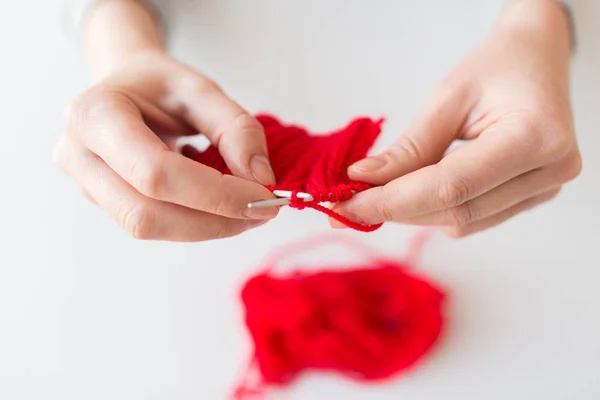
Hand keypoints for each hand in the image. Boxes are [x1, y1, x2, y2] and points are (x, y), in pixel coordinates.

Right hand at [54, 1, 276, 241]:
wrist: (125, 87)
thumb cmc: (159, 85)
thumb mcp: (201, 88)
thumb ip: (236, 128)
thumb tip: (261, 179)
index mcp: (94, 116)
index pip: (156, 173)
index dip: (215, 194)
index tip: (264, 196)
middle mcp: (79, 156)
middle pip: (147, 214)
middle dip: (214, 221)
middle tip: (264, 210)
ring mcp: (86, 185)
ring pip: (150, 228)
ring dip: (208, 227)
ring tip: (247, 208)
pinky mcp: (105, 204)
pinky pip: (154, 224)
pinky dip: (196, 222)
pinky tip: (220, 205)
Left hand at [332, 0, 580, 237]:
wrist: (538, 59)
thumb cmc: (496, 67)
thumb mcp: (447, 98)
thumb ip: (409, 147)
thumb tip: (363, 179)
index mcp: (534, 136)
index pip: (451, 186)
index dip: (393, 201)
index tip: (346, 204)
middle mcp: (549, 170)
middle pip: (456, 211)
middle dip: (396, 209)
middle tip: (348, 203)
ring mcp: (546, 188)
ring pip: (463, 222)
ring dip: (414, 212)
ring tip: (376, 194)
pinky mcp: (534, 197)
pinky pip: (475, 218)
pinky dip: (436, 209)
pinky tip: (413, 191)